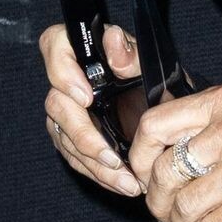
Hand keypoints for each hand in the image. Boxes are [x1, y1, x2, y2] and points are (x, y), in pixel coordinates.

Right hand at [39, 19, 143, 196]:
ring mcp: (67, 109)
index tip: (85, 97)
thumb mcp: (151, 63)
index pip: (54, 45)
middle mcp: (67, 79)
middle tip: (112, 157)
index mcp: (84, 50)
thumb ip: (130, 54)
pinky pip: (75, 157)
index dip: (63, 72)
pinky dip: (98, 173)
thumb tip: (112, 39)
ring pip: (65, 137)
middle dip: (85, 136)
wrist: (166, 106)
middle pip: (58, 105)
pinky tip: (119, 183)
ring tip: (126, 181)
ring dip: (94, 164)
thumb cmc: (156, 78)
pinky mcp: (72, 135)